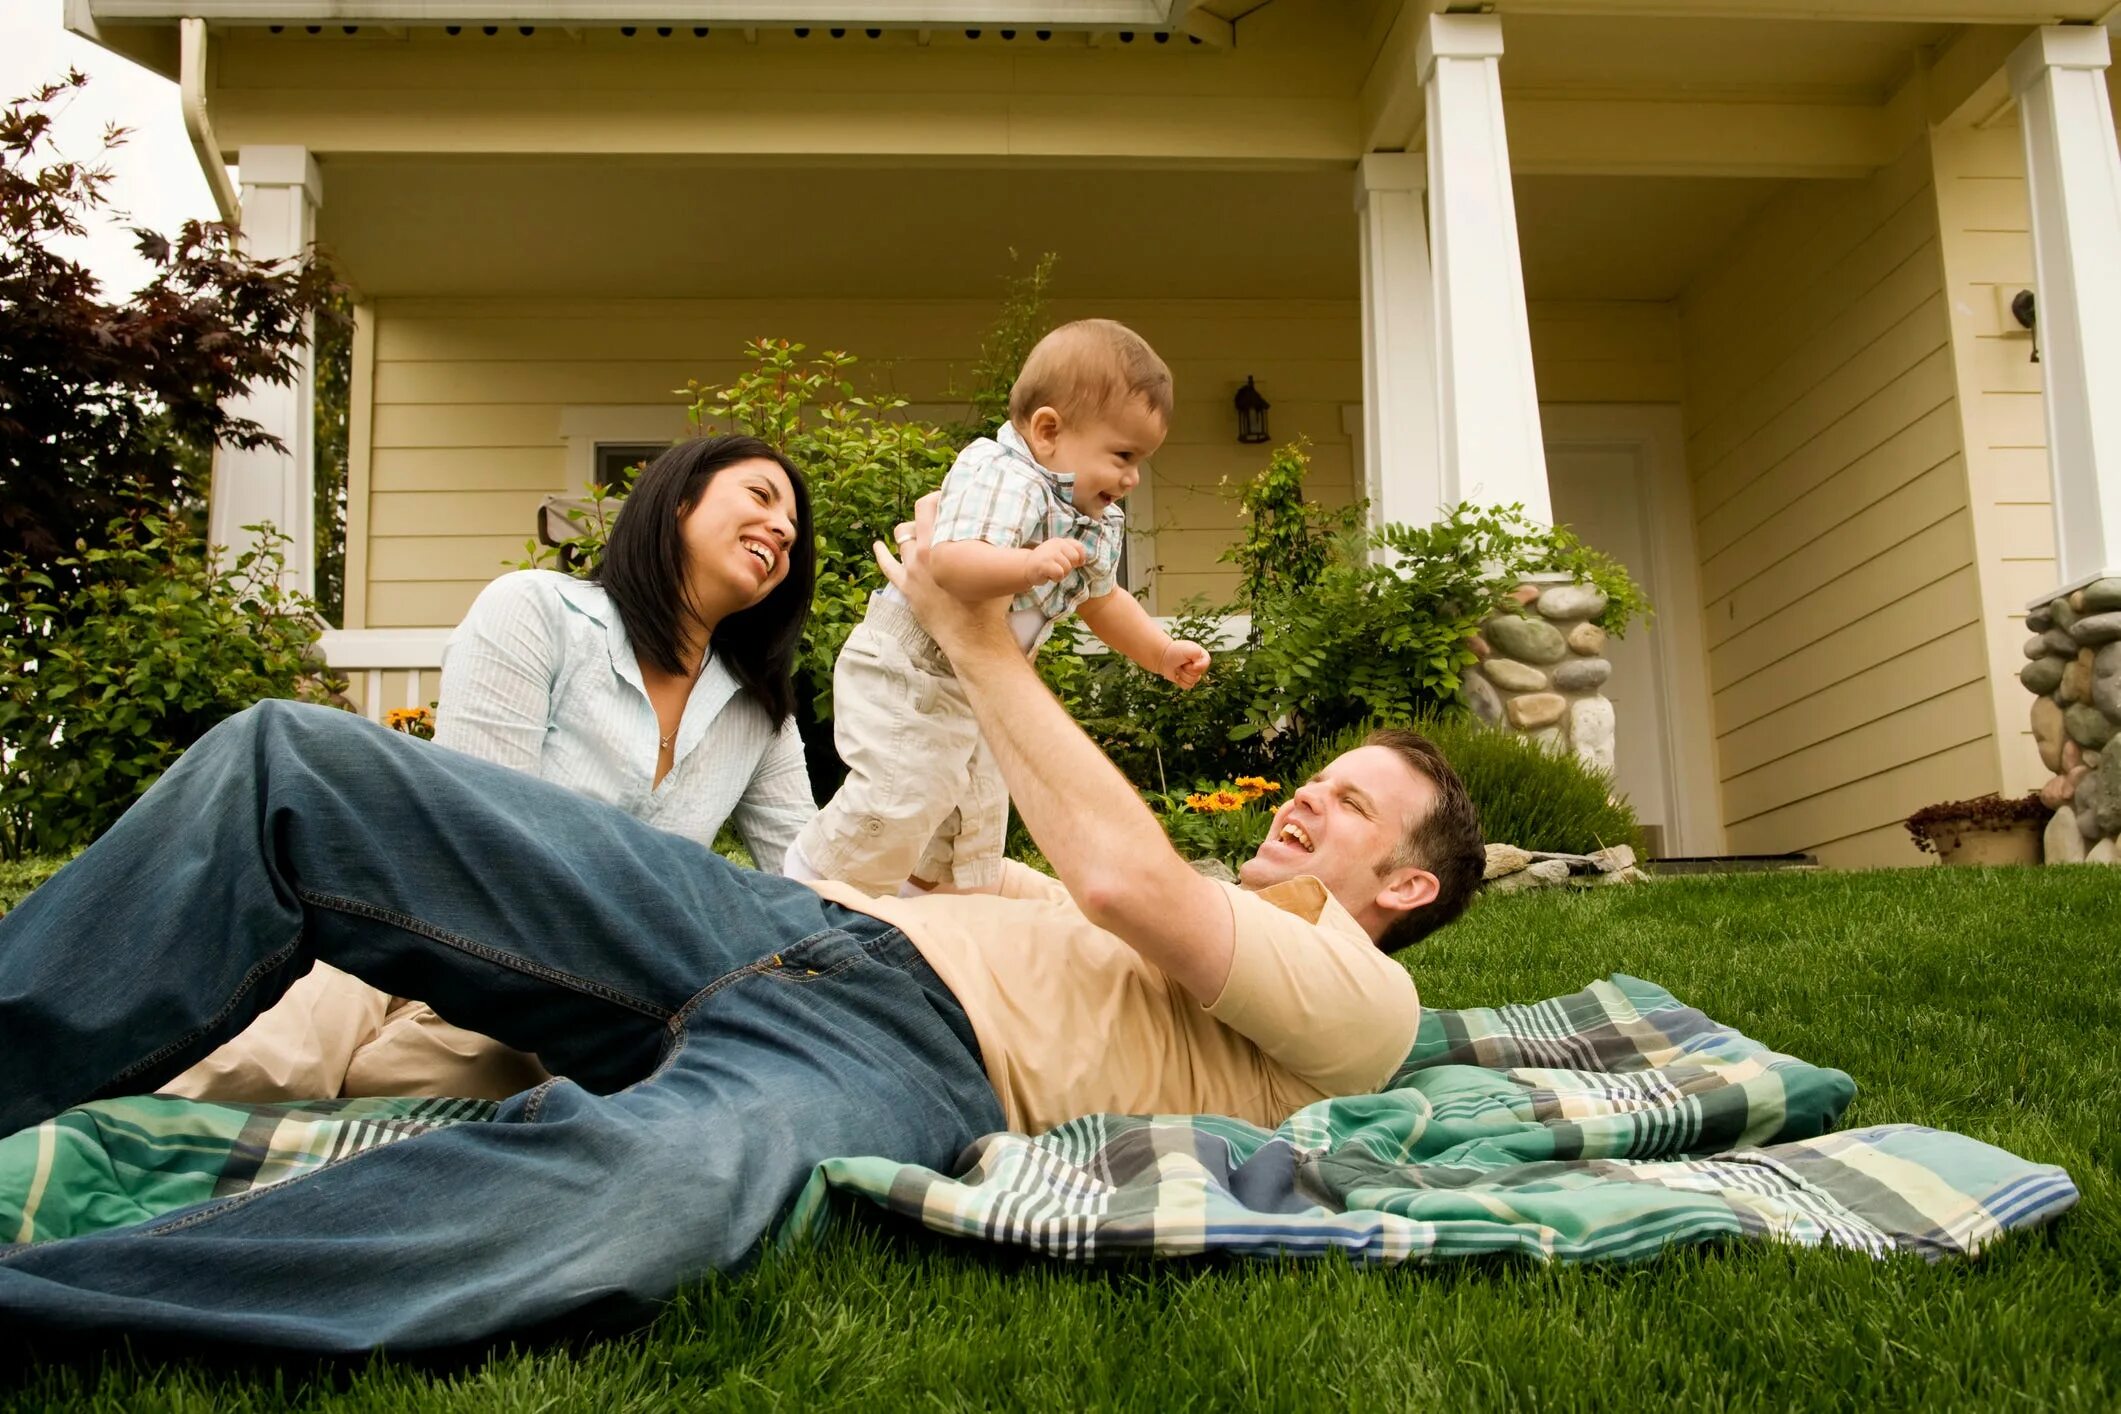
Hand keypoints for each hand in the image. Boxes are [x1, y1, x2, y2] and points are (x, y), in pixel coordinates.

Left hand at [874, 495, 1010, 656]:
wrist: (973, 636)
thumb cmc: (990, 603)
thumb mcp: (1000, 568)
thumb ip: (1005, 546)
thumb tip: (1026, 531)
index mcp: (942, 543)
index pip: (931, 505)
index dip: (940, 495)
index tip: (951, 495)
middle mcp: (923, 552)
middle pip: (917, 517)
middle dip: (928, 509)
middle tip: (940, 508)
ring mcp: (911, 570)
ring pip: (902, 538)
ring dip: (911, 530)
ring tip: (921, 528)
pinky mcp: (906, 588)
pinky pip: (887, 566)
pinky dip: (882, 553)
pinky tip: (878, 546)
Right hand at [1022, 538, 1086, 589]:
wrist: (1026, 567)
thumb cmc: (1046, 562)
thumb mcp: (1058, 553)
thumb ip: (1071, 552)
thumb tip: (1083, 560)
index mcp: (1060, 541)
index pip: (1079, 547)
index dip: (1080, 557)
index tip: (1076, 564)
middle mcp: (1056, 544)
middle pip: (1075, 558)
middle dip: (1069, 567)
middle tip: (1058, 568)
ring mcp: (1050, 553)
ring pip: (1067, 568)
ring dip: (1061, 574)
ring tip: (1051, 571)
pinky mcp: (1045, 563)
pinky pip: (1060, 574)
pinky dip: (1056, 578)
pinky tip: (1048, 575)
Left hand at [1159, 639, 1210, 688]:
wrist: (1162, 656)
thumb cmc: (1176, 651)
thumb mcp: (1191, 649)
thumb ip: (1200, 657)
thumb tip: (1198, 670)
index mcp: (1203, 657)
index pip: (1205, 666)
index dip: (1196, 666)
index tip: (1188, 660)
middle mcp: (1199, 665)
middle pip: (1198, 675)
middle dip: (1187, 670)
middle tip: (1181, 662)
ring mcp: (1193, 674)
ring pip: (1193, 681)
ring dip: (1182, 674)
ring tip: (1178, 667)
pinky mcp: (1187, 681)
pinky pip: (1188, 686)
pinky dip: (1180, 681)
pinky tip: (1177, 675)